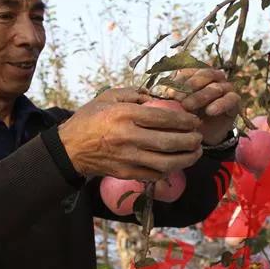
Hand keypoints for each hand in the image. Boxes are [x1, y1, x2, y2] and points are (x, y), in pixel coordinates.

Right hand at [57, 87, 203, 180]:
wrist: (70, 148)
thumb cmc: (90, 119)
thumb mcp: (108, 97)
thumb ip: (134, 94)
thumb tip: (156, 97)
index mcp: (125, 115)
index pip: (163, 117)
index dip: (184, 120)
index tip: (194, 121)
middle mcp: (128, 137)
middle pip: (169, 142)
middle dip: (190, 141)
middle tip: (199, 138)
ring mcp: (127, 158)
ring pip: (165, 162)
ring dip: (186, 159)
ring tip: (196, 153)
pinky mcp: (126, 173)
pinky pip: (154, 174)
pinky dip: (169, 170)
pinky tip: (176, 164)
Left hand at [162, 68, 241, 144]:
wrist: (206, 135)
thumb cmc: (188, 116)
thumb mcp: (176, 106)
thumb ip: (168, 97)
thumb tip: (148, 92)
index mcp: (198, 74)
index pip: (190, 70)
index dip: (179, 80)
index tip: (168, 94)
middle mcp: (214, 77)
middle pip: (204, 75)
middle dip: (190, 86)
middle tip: (178, 100)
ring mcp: (226, 88)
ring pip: (216, 87)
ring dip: (201, 96)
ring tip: (189, 107)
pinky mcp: (235, 101)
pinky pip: (230, 99)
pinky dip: (220, 104)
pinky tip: (210, 111)